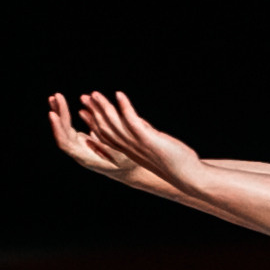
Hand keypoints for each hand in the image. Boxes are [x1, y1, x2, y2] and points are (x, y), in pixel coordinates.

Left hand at [47, 92, 147, 182]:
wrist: (127, 171)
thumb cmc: (127, 164)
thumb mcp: (121, 158)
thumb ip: (106, 148)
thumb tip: (90, 136)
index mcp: (84, 158)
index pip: (64, 143)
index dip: (57, 129)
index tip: (52, 114)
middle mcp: (78, 152)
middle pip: (62, 132)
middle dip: (59, 114)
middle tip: (56, 97)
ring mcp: (77, 145)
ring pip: (63, 128)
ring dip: (59, 111)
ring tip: (55, 97)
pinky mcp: (80, 139)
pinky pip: (69, 125)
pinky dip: (65, 113)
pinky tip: (61, 102)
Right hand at [74, 91, 207, 191]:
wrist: (188, 176)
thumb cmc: (175, 162)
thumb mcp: (154, 144)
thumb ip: (144, 132)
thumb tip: (138, 121)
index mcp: (129, 150)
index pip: (105, 136)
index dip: (93, 123)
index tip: (82, 111)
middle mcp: (129, 148)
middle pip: (105, 127)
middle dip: (93, 112)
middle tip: (83, 97)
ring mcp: (137, 143)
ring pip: (115, 123)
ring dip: (104, 107)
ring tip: (95, 94)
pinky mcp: (148, 139)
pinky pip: (133, 121)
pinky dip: (125, 107)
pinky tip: (119, 95)